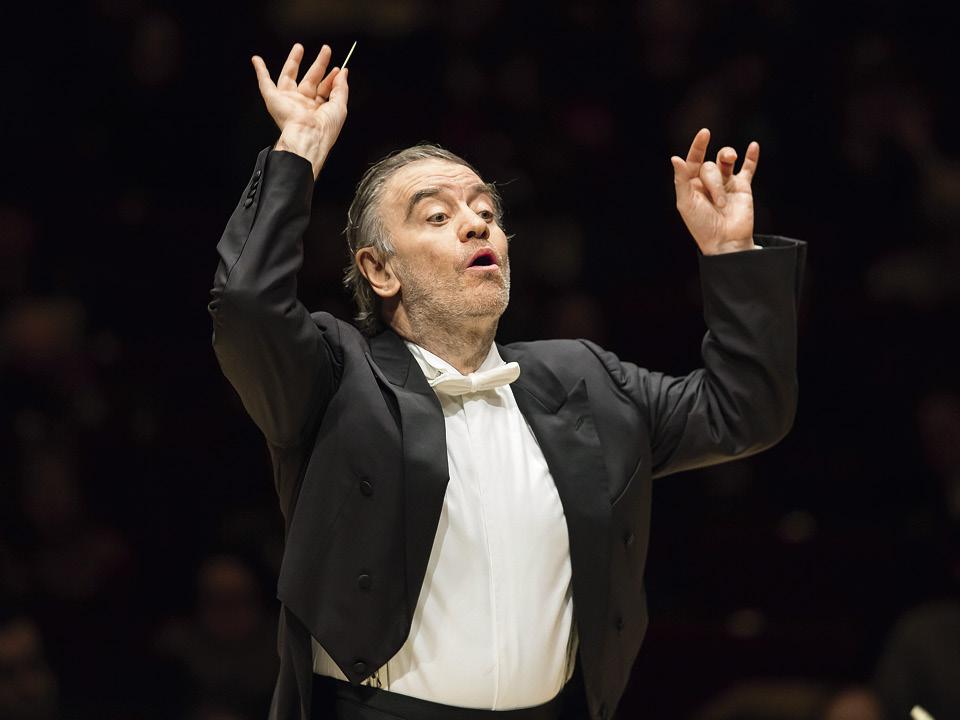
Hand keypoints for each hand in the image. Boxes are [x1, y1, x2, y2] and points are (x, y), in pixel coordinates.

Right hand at [252, 43, 349, 177]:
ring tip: (299, 47)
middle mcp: (303, 104)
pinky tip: (257, 60)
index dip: (331, 78)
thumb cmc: (324, 128)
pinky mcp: (274, 100)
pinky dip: (260, 71)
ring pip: (289, 76)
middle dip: (318, 64)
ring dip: (293, 61)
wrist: (308, 136)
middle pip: (310, 79)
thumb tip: (343, 73)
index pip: (325, 89)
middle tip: (326, 50)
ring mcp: (288, 101)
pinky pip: (265, 83)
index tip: (338, 68)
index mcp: (318, 109)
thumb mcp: (340, 106)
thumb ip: (341, 87)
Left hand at [670, 129, 759, 254]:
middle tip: (718, 202)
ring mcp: (726, 183)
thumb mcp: (686, 203)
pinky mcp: (742, 187)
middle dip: (714, 181)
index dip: (698, 146)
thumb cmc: (702, 226)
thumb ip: (681, 180)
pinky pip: (748, 168)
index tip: (705, 133)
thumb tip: (675, 158)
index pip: (693, 160)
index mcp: (692, 185)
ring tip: (730, 170)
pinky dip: (751, 157)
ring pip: (726, 161)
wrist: (726, 242)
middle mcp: (708, 182)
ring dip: (728, 164)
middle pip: (710, 165)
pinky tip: (753, 146)